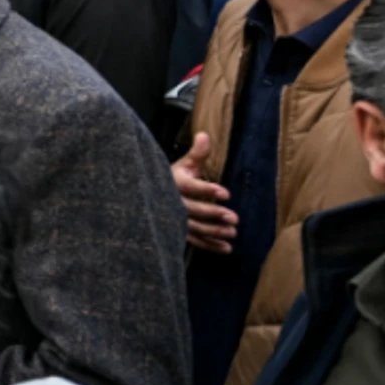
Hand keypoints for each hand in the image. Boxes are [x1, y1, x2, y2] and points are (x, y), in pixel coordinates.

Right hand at [175, 131, 237, 254]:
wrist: (149, 194)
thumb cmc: (174, 178)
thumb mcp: (184, 164)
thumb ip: (197, 153)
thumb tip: (204, 135)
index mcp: (173, 183)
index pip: (190, 187)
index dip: (207, 189)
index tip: (226, 193)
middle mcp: (171, 202)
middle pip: (192, 209)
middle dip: (214, 214)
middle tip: (235, 218)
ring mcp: (173, 219)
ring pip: (194, 227)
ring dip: (214, 231)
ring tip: (233, 233)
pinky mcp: (177, 232)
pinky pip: (194, 240)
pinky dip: (209, 246)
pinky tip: (226, 249)